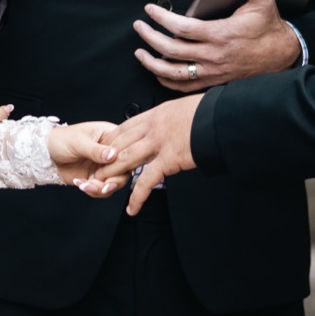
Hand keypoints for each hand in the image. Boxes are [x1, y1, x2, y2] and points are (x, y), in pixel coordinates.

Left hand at [47, 121, 122, 195]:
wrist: (44, 155)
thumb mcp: (78, 142)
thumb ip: (95, 150)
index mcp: (110, 135)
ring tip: (86, 185)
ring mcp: (103, 166)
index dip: (124, 161)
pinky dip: (93, 190)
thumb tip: (112, 155)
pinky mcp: (95, 177)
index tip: (113, 169)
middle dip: (113, 180)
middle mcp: (109, 151)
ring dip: (101, 188)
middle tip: (103, 185)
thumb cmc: (60, 140)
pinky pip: (102, 189)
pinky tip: (81, 183)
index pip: (127, 148)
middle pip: (124, 169)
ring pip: (114, 182)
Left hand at [94, 96, 201, 214]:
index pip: (125, 127)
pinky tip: (131, 207)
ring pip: (127, 160)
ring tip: (101, 186)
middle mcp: (152, 127)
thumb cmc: (208, 113)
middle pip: (120, 144)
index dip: (111, 139)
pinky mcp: (168, 160)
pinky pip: (147, 181)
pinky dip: (137, 196)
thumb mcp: (183, 109)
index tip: (101, 149)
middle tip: (94, 170)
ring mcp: (158, 143)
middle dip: (104, 158)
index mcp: (155, 114)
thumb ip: (171, 118)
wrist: (220, 117)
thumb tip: (170, 123)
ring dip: (112, 175)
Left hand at [133, 0, 299, 89]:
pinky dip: (167, 81)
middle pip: (171, 50)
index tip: (150, 11)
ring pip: (174, 72)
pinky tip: (158, 72)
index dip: (162, 19)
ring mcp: (212, 72)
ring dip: (153, 63)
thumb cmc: (271, 31)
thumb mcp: (264, 3)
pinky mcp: (214, 82)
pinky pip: (184, 87)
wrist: (283, 57)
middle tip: (139, 27)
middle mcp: (213, 55)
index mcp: (221, 34)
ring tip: (140, 53)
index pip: (182, 28)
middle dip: (150, 37)